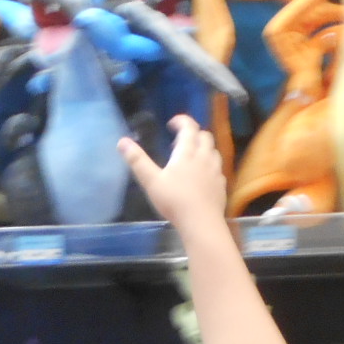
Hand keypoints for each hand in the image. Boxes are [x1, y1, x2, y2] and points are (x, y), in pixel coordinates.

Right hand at [119, 116, 227, 235]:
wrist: (201, 223)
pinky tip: (203, 176)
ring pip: (214, 151)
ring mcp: (216, 171)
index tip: (172, 124)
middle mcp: (204, 157)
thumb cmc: (174, 201)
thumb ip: (137, 161)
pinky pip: (218, 169)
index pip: (189, 127)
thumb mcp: (151, 181)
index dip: (182, 121)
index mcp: (187, 153)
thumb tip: (122, 142)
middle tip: (180, 142)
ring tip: (192, 157)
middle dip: (194, 134)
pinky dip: (210, 166)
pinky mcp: (221, 186)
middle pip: (205, 136)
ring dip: (204, 149)